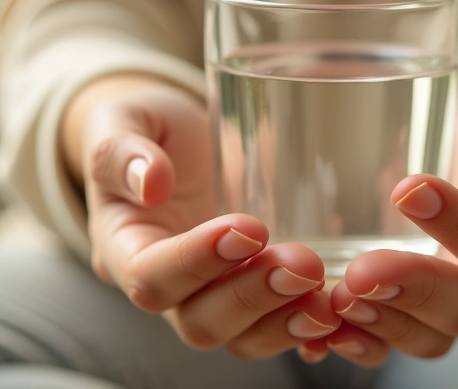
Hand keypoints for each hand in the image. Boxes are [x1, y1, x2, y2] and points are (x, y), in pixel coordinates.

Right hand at [62, 75, 339, 359]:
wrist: (179, 136)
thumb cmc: (145, 126)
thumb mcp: (121, 120)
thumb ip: (120, 150)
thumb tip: (151, 182)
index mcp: (123, 248)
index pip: (150, 278)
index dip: (197, 262)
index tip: (249, 228)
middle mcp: (167, 286)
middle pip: (200, 321)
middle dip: (252, 298)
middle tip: (302, 265)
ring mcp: (211, 296)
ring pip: (242, 338)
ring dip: (285, 322)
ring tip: (326, 297)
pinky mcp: (253, 294)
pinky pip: (275, 328)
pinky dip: (305, 328)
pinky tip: (337, 312)